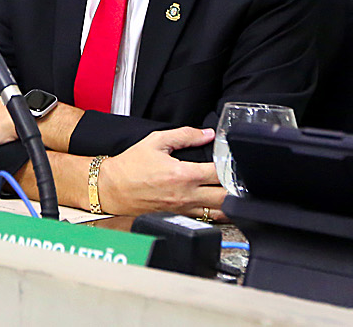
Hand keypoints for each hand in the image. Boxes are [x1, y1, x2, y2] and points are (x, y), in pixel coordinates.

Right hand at [96, 127, 225, 218]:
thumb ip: (184, 135)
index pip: (218, 172)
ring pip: (219, 212)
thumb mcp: (156, 141)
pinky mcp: (179, 217)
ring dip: (230, 203)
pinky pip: (205, 218)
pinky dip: (216, 212)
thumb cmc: (130, 166)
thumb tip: (206, 134)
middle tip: (240, 179)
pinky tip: (219, 204)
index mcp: (182, 174)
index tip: (233, 160)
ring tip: (235, 193)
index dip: (231, 165)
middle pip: (225, 197)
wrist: (112, 188)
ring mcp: (183, 209)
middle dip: (236, 188)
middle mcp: (186, 195)